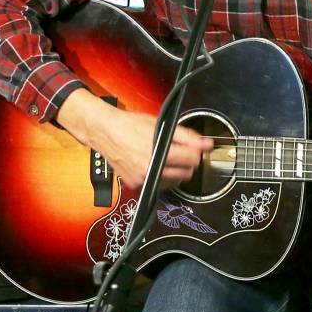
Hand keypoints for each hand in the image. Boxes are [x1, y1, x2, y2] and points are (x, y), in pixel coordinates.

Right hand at [56, 88, 213, 190]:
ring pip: (174, 182)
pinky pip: (159, 186)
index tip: (194, 148)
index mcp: (159, 153)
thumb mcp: (161, 125)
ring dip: (176, 171)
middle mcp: (150, 169)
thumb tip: (206, 144)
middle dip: (187, 163)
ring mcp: (142, 180)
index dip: (196, 152)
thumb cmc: (130, 126)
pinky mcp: (136, 186)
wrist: (105, 132)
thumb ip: (187, 136)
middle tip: (181, 152)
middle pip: (186, 174)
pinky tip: (157, 165)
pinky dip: (162, 177)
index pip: (192, 160)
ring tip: (168, 158)